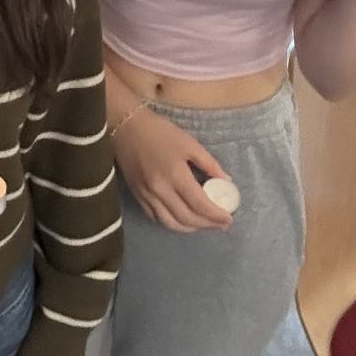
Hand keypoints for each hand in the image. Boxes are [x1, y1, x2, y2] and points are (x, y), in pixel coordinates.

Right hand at [113, 109, 232, 232]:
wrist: (126, 126)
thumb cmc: (160, 132)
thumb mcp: (190, 143)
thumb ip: (209, 164)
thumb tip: (227, 182)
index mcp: (176, 175)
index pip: (200, 205)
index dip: (216, 216)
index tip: (229, 219)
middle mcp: (160, 190)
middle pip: (187, 218)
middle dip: (207, 225)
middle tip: (220, 225)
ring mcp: (147, 195)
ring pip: (170, 223)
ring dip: (190, 228)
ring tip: (203, 225)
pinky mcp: (137, 195)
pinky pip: (155, 217)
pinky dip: (171, 222)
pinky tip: (181, 219)